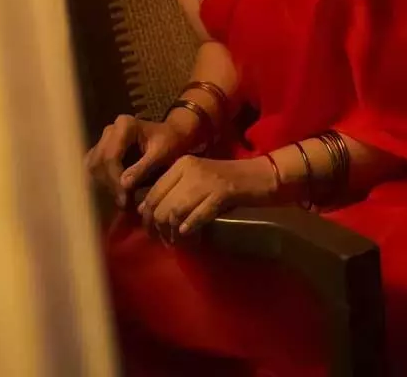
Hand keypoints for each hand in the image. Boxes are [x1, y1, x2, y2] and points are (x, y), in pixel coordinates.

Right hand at [85, 114, 194, 206]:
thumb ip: (144, 168)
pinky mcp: (102, 150)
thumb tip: (124, 185)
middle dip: (109, 184)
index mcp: (125, 125)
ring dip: (104, 185)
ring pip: (93, 166)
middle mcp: (110, 130)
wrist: (170, 136)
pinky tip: (116, 194)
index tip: (124, 199)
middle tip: (123, 203)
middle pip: (99, 161)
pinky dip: (104, 183)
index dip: (115, 180)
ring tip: (121, 200)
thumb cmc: (170, 143)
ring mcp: (104, 139)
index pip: (111, 156)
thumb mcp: (162, 154)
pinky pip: (95, 168)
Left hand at [138, 155, 276, 238]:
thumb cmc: (227, 180)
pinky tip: (192, 237)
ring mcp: (207, 180)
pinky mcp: (223, 192)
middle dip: (159, 228)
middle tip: (165, 242)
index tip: (151, 232)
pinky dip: (191, 228)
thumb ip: (172, 190)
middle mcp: (190, 169)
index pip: (153, 192)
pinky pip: (198, 215)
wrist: (262, 175)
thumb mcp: (196, 180)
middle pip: (162, 204)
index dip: (148, 216)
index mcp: (181, 164)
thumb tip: (144, 209)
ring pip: (176, 211)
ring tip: (178, 243)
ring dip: (174, 233)